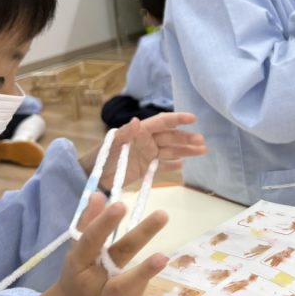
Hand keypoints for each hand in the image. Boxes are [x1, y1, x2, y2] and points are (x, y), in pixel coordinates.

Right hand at [28, 193, 168, 295]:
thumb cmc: (79, 272)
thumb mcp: (78, 248)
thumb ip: (88, 222)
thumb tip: (99, 195)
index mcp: (80, 259)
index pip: (92, 238)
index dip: (104, 222)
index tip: (121, 204)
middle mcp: (93, 278)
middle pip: (117, 256)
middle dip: (139, 236)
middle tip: (162, 215)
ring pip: (122, 287)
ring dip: (143, 273)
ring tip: (163, 257)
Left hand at [79, 113, 206, 189]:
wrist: (92, 177)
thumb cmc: (101, 157)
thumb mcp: (112, 144)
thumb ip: (126, 132)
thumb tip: (138, 120)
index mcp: (140, 131)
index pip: (162, 122)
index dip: (177, 119)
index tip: (193, 118)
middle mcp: (147, 141)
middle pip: (171, 137)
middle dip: (187, 139)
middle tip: (202, 142)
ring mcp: (148, 155)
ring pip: (171, 151)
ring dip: (186, 151)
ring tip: (202, 151)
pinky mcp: (146, 168)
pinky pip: (163, 166)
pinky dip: (173, 165)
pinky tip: (183, 165)